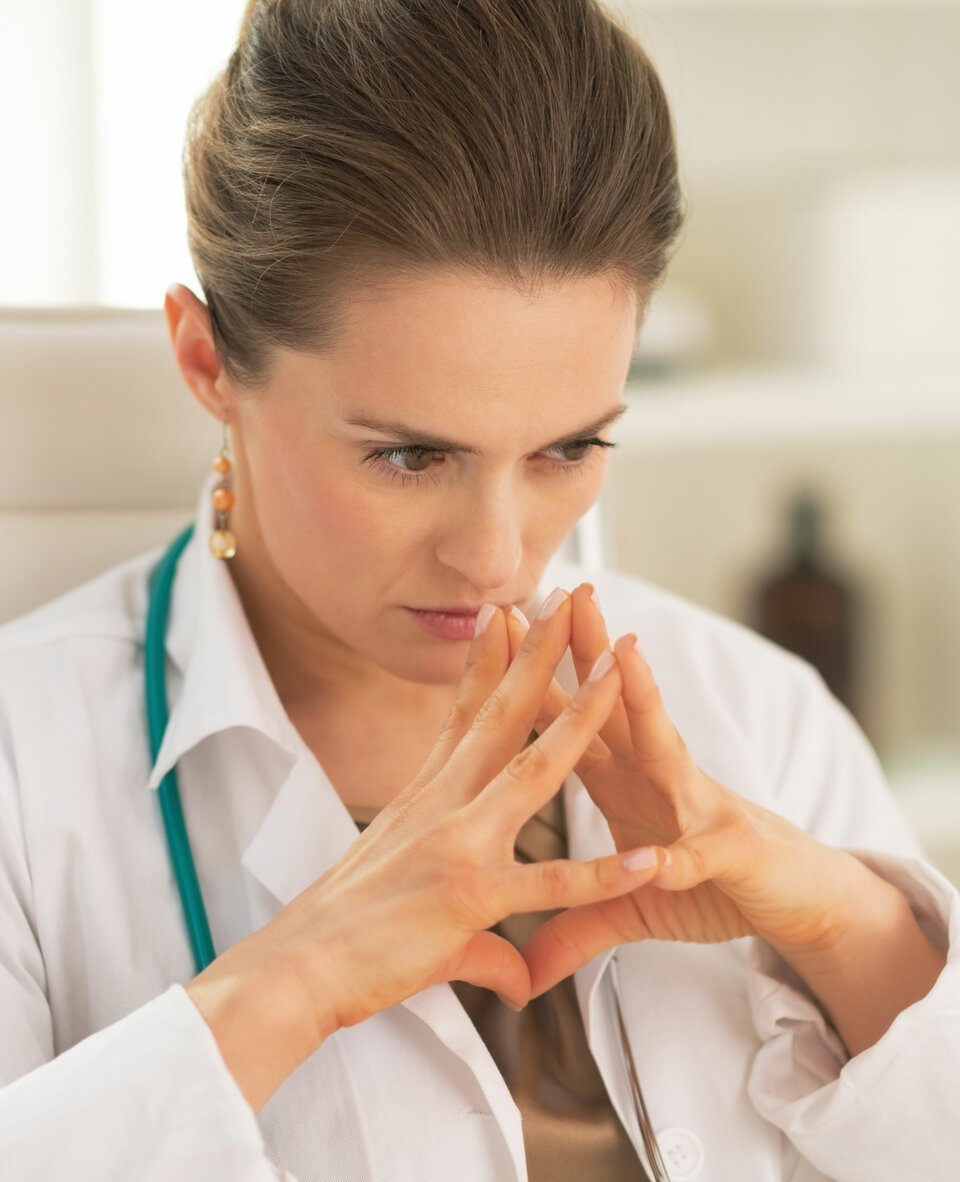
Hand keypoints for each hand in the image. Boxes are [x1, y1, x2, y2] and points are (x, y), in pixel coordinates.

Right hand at [186, 595, 662, 1109]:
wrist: (297, 967)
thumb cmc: (346, 934)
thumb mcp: (419, 908)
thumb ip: (486, 937)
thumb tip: (522, 977)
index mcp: (426, 795)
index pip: (464, 713)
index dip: (487, 660)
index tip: (504, 612)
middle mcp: (444, 803)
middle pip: (502, 713)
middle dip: (538, 652)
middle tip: (566, 597)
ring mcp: (460, 843)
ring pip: (536, 769)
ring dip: (581, 715)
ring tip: (618, 669)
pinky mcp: (471, 895)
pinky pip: (552, 885)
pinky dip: (604, 876)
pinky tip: (650, 862)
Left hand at [514, 585, 940, 1038]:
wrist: (789, 900)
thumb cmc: (707, 884)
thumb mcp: (628, 906)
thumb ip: (574, 925)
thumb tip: (520, 970)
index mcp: (621, 779)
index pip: (567, 720)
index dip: (530, 678)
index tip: (498, 626)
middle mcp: (656, 778)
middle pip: (611, 707)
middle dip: (583, 650)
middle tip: (558, 594)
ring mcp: (695, 808)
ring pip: (663, 748)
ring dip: (642, 702)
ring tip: (623, 654)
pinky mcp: (729, 855)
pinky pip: (698, 857)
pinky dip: (679, 858)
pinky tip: (659, 856)